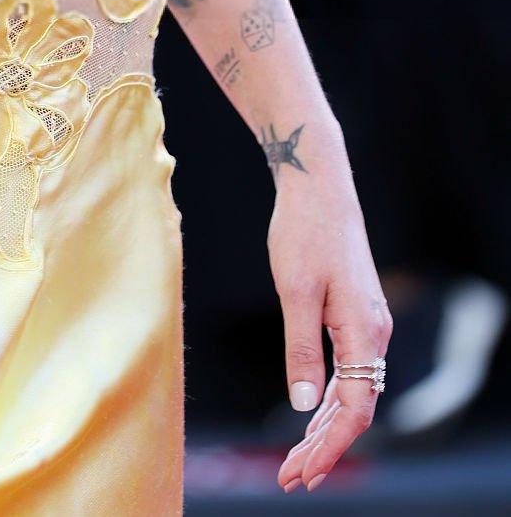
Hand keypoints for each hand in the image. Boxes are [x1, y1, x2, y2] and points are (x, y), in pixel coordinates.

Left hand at [269, 170, 391, 492]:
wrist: (317, 184)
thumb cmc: (303, 231)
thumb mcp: (294, 290)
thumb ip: (301, 348)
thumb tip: (302, 406)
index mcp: (364, 331)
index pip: (355, 410)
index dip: (329, 447)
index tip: (300, 473)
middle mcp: (374, 332)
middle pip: (356, 409)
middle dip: (323, 448)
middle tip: (289, 479)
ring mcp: (367, 323)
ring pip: (354, 392)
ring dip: (325, 428)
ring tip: (295, 459)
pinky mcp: (355, 314)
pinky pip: (349, 371)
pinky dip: (329, 399)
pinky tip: (310, 414)